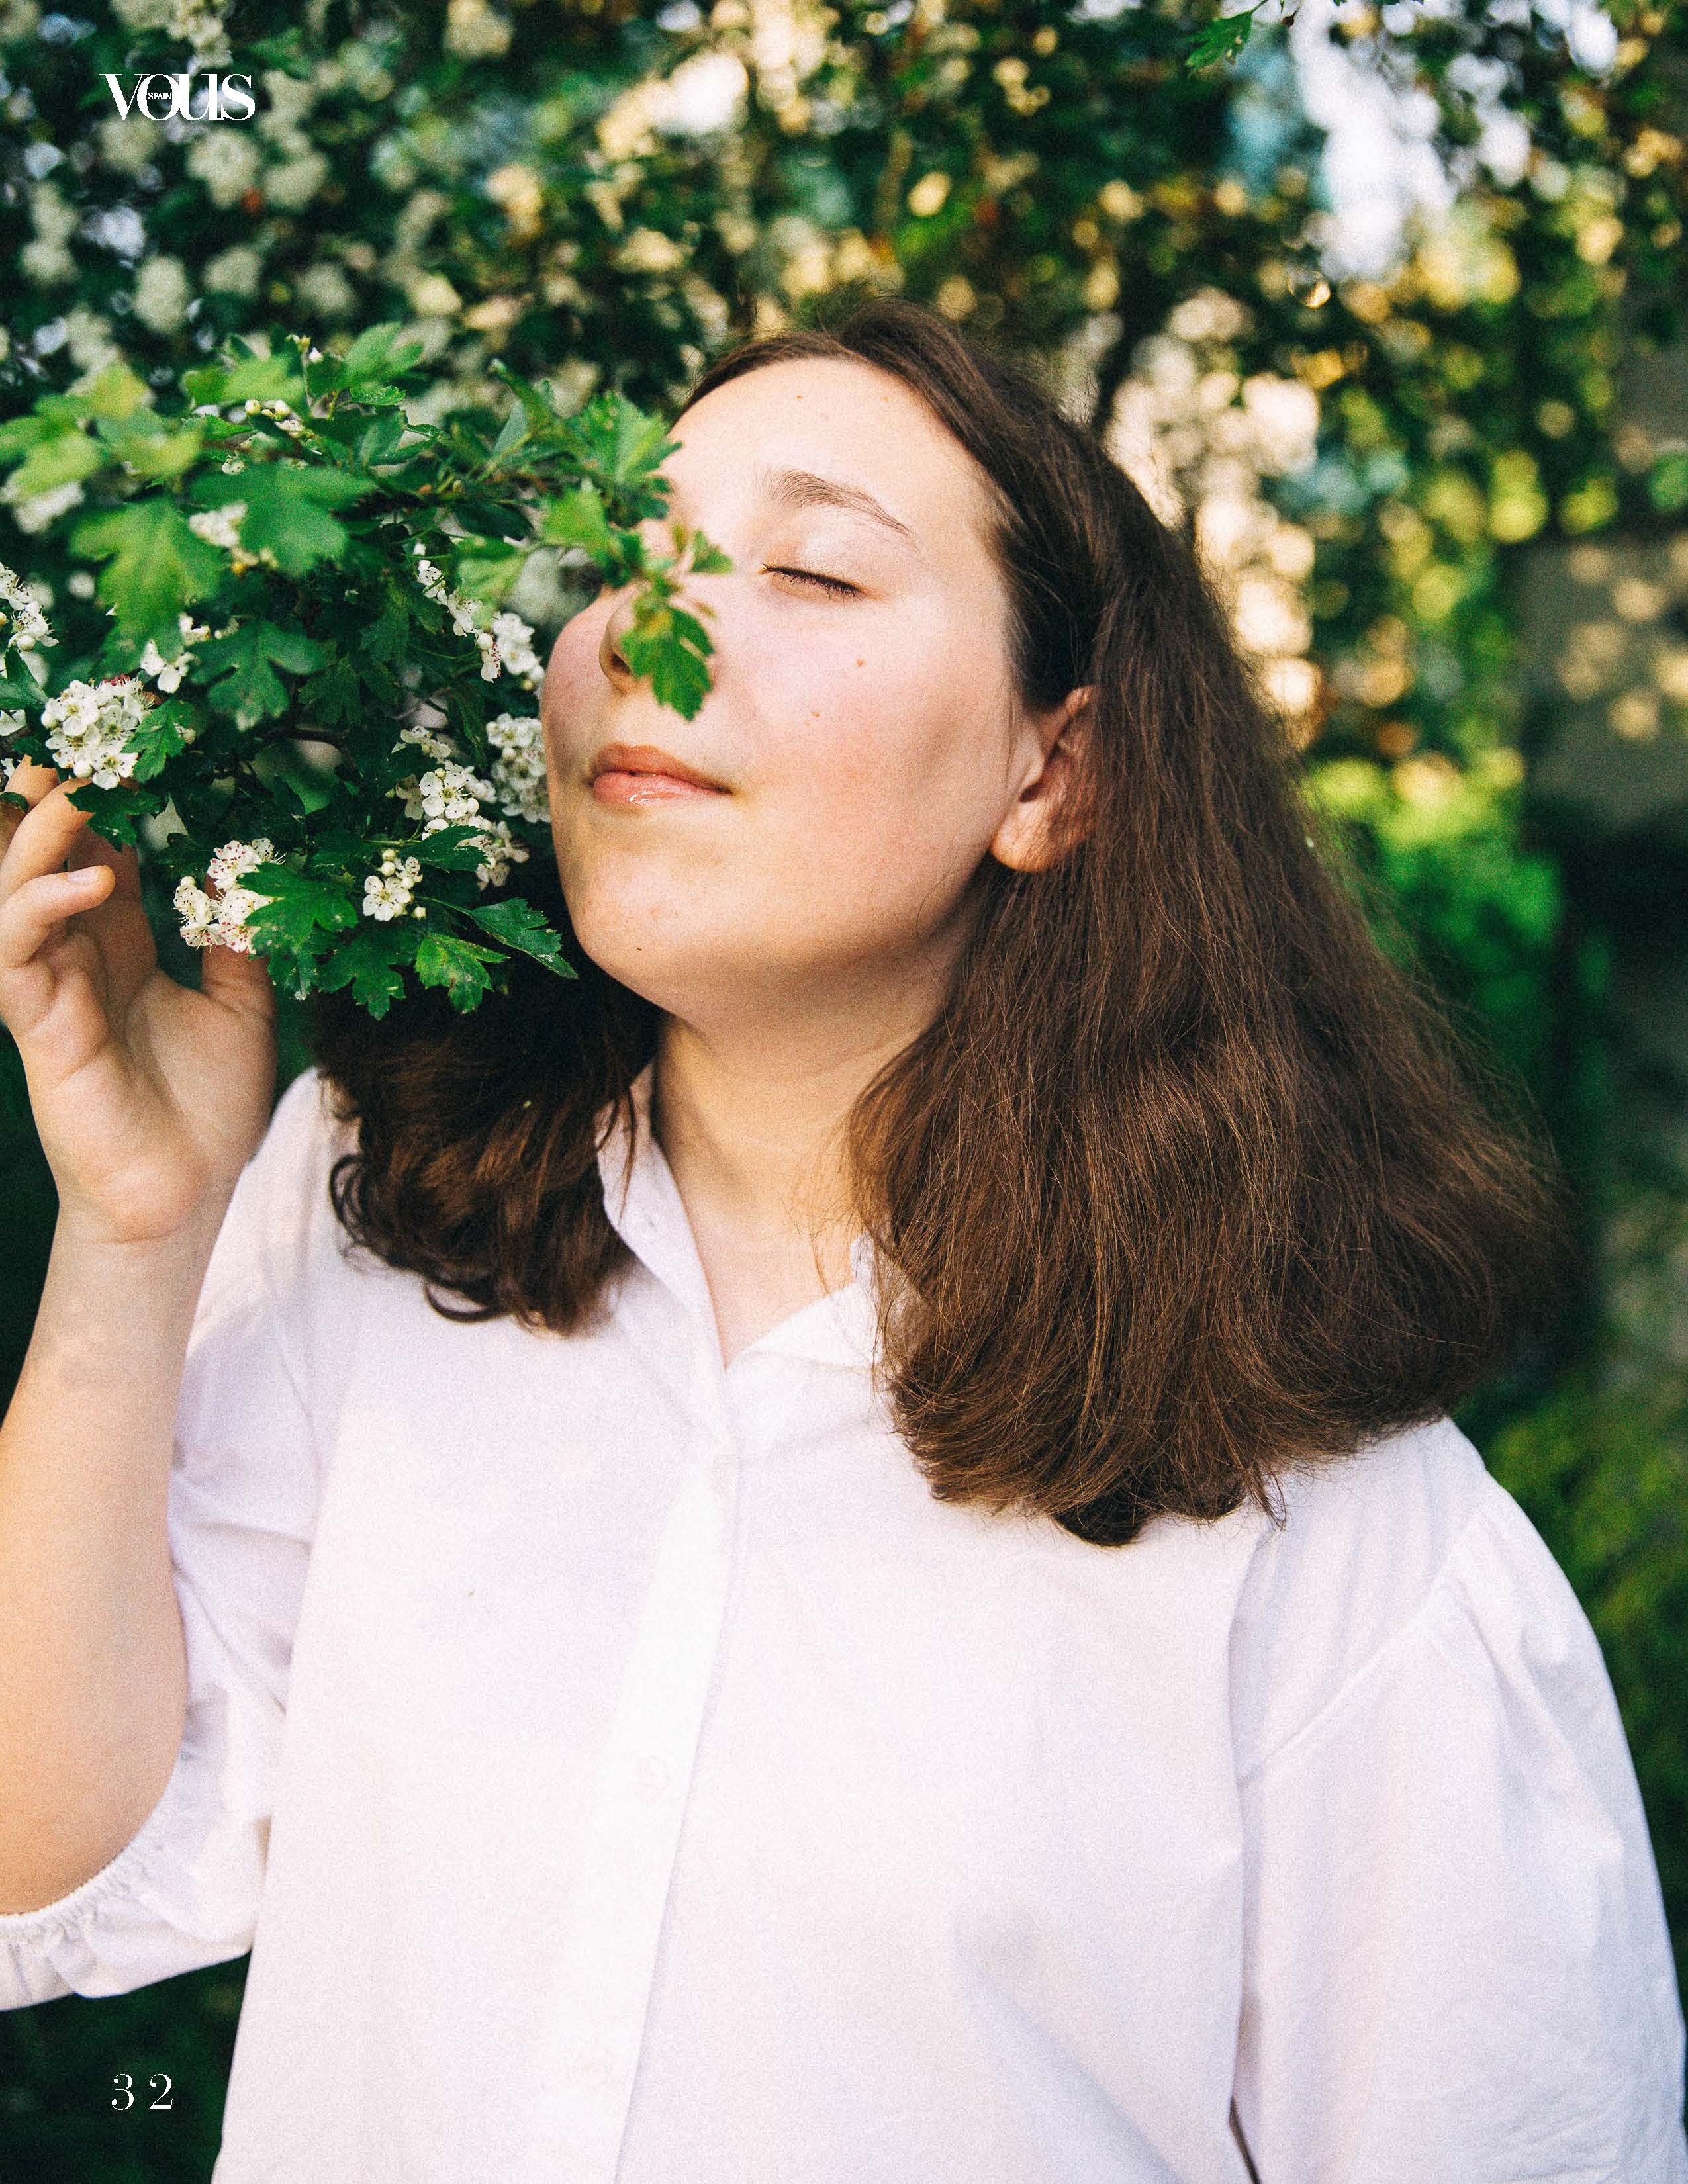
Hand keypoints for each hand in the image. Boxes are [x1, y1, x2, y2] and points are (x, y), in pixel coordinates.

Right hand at [0, 762, 278, 1247]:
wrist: (185, 1194)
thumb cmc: (209, 1110)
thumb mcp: (245, 1007)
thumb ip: (239, 940)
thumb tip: (244, 875)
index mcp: (123, 948)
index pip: (98, 852)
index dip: (106, 802)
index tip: (134, 749)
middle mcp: (78, 958)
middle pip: (40, 857)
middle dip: (47, 799)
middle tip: (76, 745)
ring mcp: (51, 987)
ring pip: (12, 891)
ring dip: (35, 836)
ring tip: (75, 792)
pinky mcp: (37, 1024)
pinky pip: (15, 951)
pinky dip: (42, 905)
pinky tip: (92, 881)